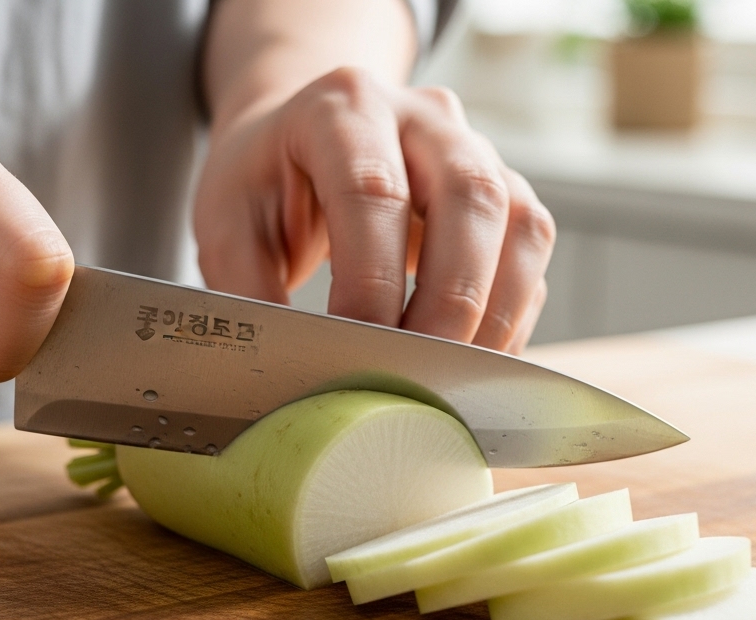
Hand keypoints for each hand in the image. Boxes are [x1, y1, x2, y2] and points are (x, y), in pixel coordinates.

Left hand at [193, 68, 554, 353]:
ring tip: (455, 378)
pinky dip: (510, 315)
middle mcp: (424, 115)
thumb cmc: (266, 183)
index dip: (371, 279)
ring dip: (496, 311)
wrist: (300, 143)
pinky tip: (471, 361)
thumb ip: (248, 292)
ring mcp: (476, 150)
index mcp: (344, 105)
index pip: (373, 189)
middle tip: (420, 374)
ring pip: (521, 222)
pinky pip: (529, 255)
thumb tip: (290, 372)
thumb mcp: (226, 226)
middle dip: (451, 300)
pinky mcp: (506, 193)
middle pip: (470, 196)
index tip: (355, 348)